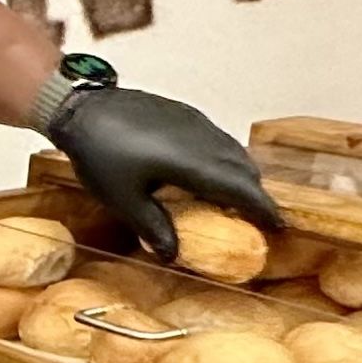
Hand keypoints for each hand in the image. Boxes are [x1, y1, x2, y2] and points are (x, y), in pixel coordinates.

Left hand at [41, 88, 281, 256]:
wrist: (82, 107)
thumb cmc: (100, 154)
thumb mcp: (123, 199)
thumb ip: (152, 227)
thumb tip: (171, 255)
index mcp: (194, 164)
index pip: (242, 189)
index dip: (264, 208)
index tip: (279, 226)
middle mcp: (203, 140)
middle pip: (244, 169)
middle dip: (255, 195)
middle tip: (255, 219)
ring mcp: (196, 123)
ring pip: (233, 151)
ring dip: (240, 175)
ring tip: (232, 199)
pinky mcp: (185, 113)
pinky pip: (218, 138)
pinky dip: (224, 158)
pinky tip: (207, 171)